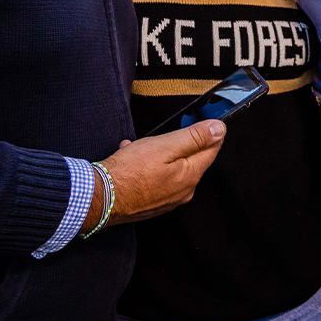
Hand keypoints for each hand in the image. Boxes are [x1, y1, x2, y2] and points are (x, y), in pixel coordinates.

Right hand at [100, 121, 225, 224]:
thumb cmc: (129, 172)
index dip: (210, 130)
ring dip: (161, 154)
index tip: (206, 117)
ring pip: (173, 168)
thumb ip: (194, 137)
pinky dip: (150, 167)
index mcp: (190, 175)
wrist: (101, 198)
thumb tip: (219, 129)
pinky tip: (133, 159)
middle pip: (192, 159)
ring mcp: (170, 199)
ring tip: (141, 148)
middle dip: (179, 143)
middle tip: (162, 134)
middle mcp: (184, 191)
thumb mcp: (163, 146)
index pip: (213, 148)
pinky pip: (159, 179)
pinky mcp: (155, 203)